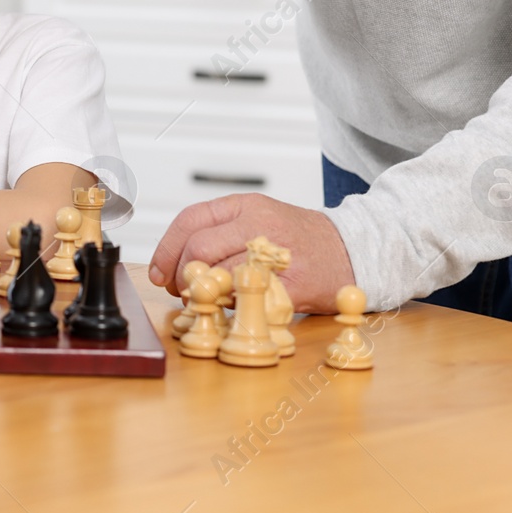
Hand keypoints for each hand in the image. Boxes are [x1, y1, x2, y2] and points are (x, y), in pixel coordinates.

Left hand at [147, 194, 354, 313]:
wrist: (354, 250)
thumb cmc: (297, 239)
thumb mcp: (256, 220)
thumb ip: (217, 234)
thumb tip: (172, 265)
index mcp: (245, 205)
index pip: (189, 220)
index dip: (166, 249)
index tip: (158, 272)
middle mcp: (259, 223)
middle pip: (198, 248)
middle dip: (180, 275)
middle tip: (181, 291)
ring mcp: (276, 252)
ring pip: (219, 275)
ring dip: (205, 294)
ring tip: (209, 299)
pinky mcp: (292, 283)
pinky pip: (248, 298)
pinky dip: (232, 307)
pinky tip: (234, 306)